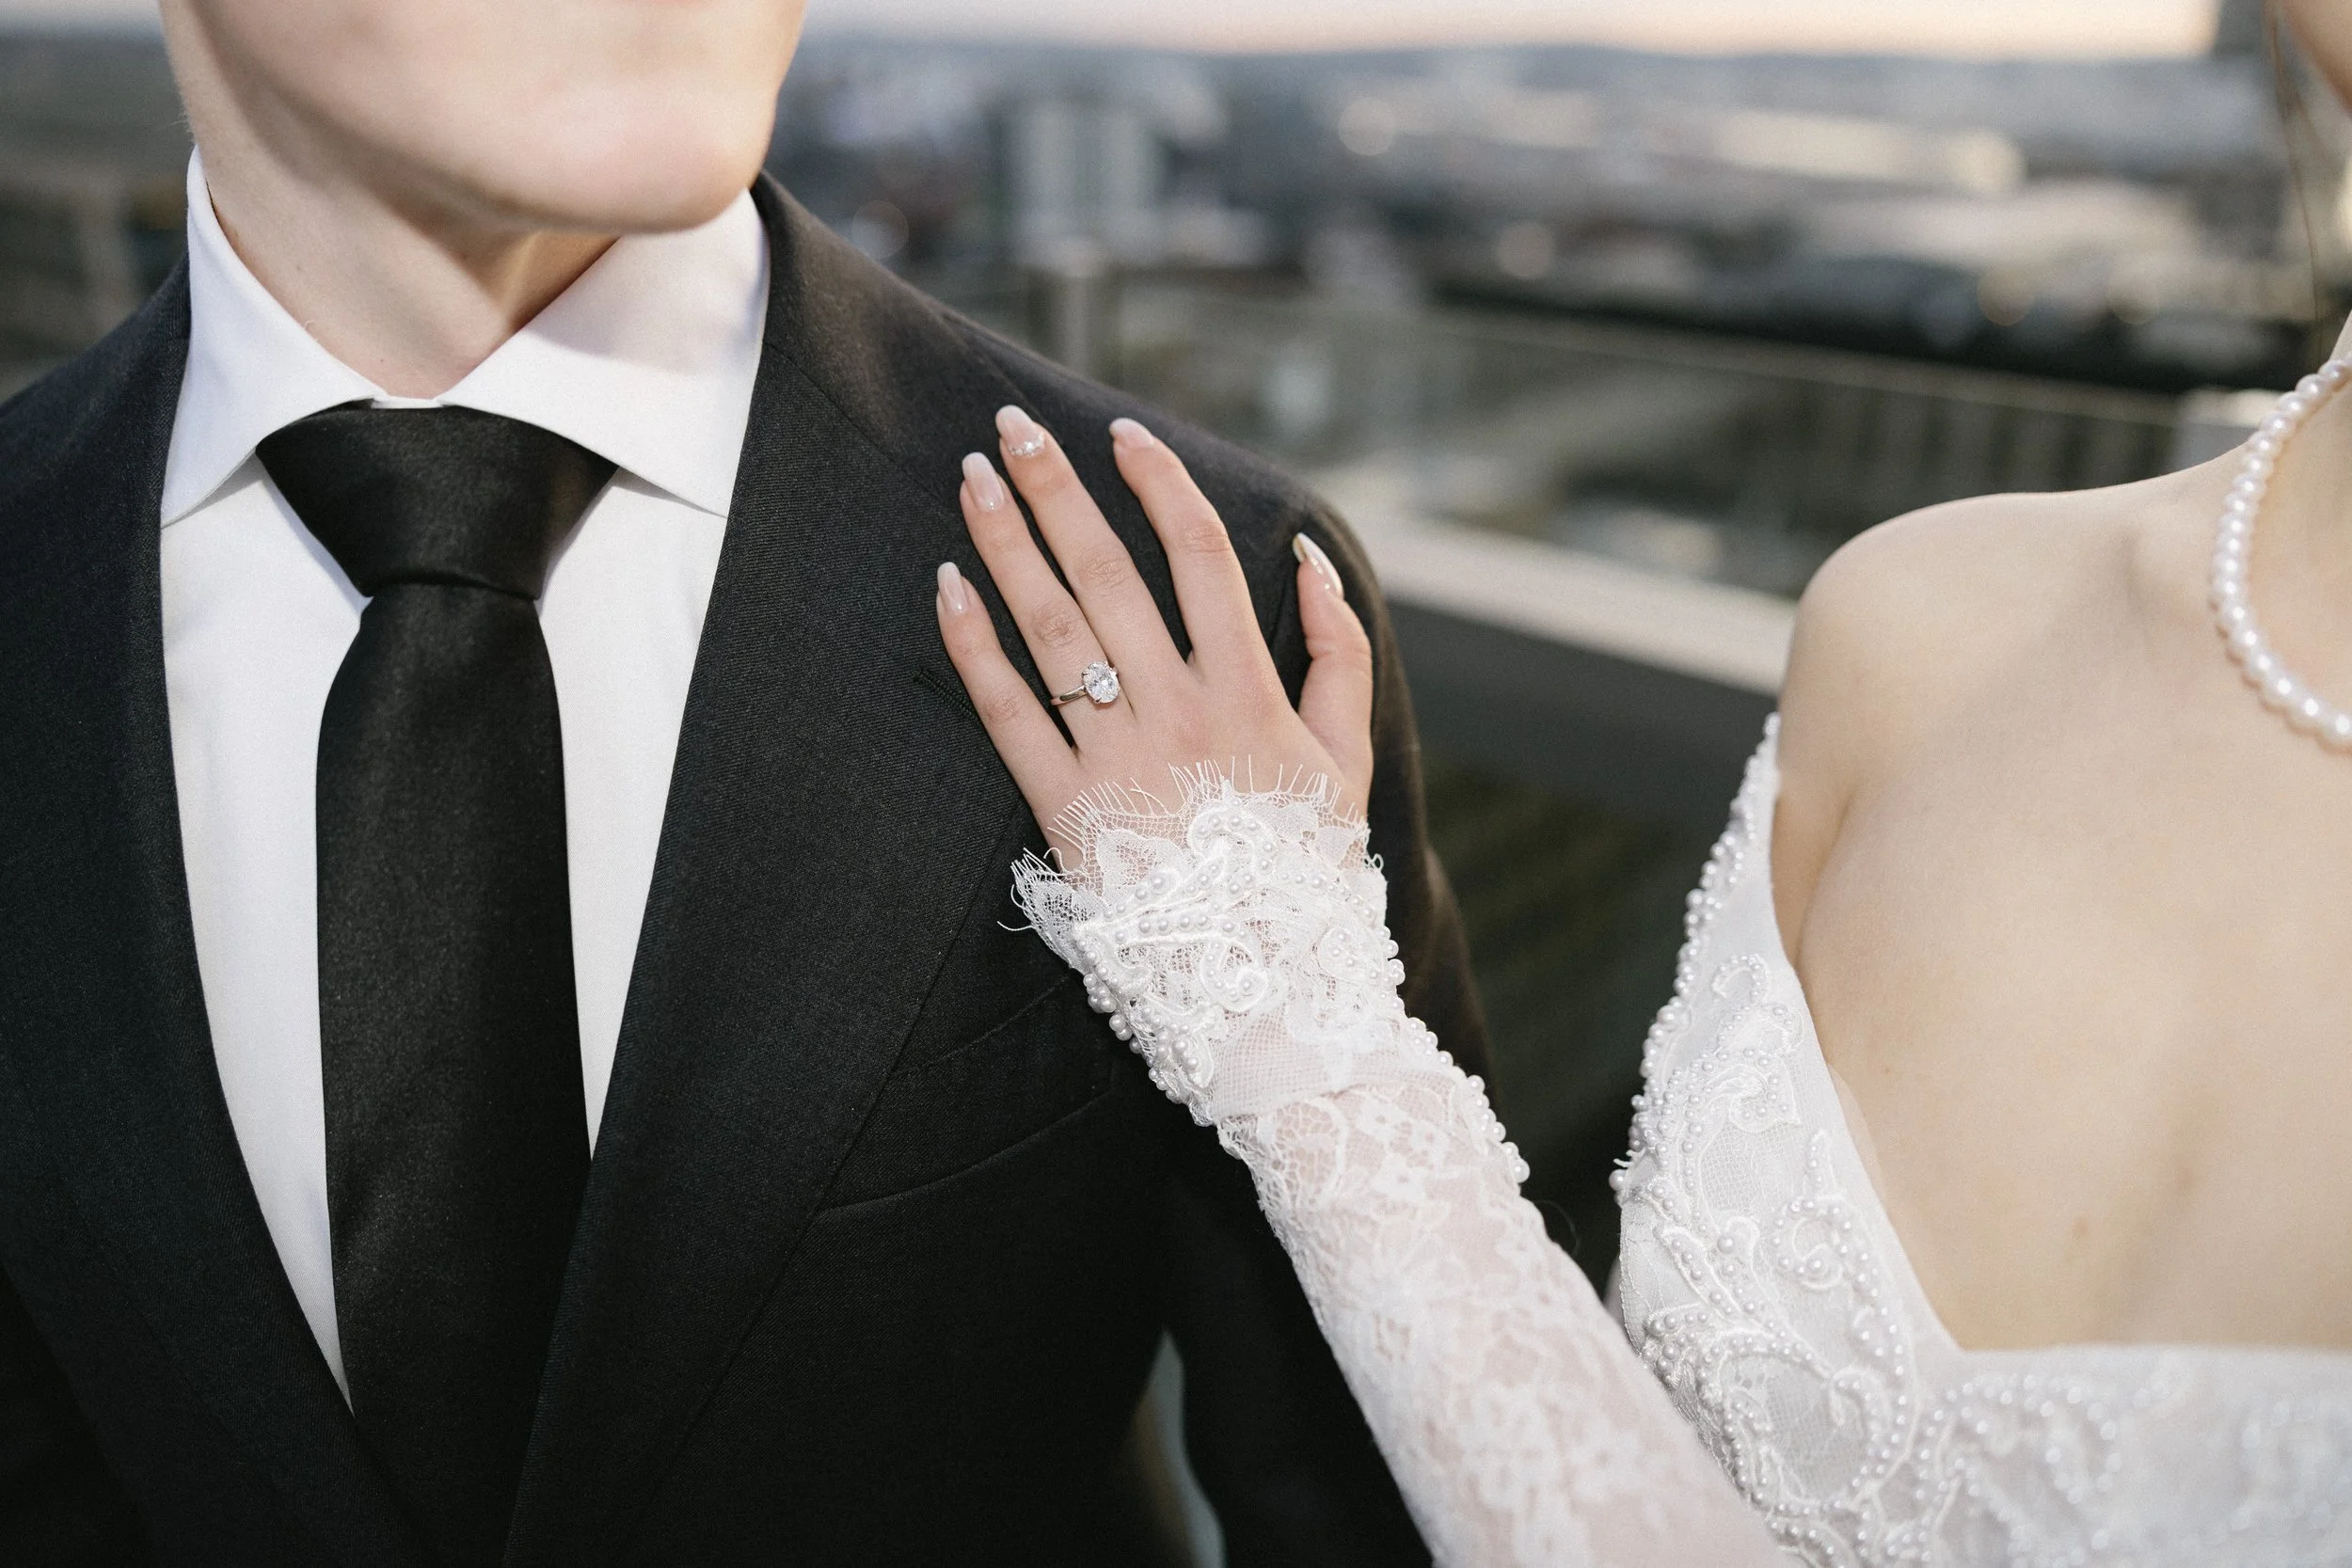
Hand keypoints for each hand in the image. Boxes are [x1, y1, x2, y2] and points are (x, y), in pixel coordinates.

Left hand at [935, 406, 1374, 865]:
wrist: (1260, 980)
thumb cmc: (1302, 864)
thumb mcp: (1349, 758)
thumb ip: (1340, 653)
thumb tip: (1310, 559)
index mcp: (1248, 691)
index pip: (1199, 555)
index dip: (1160, 484)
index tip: (1124, 433)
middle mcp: (1178, 712)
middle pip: (1108, 573)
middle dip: (1056, 491)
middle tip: (1012, 428)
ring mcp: (1117, 757)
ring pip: (1052, 628)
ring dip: (1007, 546)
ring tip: (972, 481)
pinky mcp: (1065, 807)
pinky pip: (1009, 714)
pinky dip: (975, 648)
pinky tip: (947, 586)